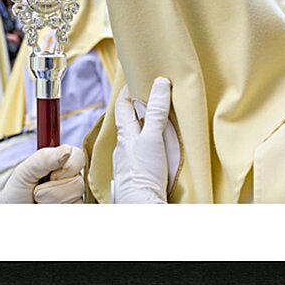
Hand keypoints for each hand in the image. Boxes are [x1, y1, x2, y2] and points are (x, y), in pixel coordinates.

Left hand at [0, 145, 84, 203]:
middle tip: (37, 192)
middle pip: (78, 183)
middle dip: (53, 190)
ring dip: (51, 202)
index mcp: (62, 163)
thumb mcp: (26, 170)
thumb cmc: (18, 190)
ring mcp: (74, 198)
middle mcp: (72, 179)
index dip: (69, 167)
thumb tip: (66, 151)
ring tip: (39, 202)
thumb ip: (44, 158)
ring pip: (75, 199)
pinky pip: (73, 210)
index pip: (79, 156)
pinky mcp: (74, 210)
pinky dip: (55, 210)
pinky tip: (46, 209)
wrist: (12, 213)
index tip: (52, 175)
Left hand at [113, 77, 170, 203]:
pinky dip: (146, 143)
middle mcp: (123, 146)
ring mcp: (127, 160)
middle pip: (129, 120)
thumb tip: (160, 83)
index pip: (124, 105)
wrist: (141, 205)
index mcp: (125, 134)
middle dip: (137, 107)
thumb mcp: (152, 137)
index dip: (129, 91)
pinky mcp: (135, 172)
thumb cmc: (144, 173)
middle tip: (150, 94)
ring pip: (134, 136)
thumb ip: (156, 112)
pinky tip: (154, 147)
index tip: (138, 79)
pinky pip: (139, 152)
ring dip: (143, 126)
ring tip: (156, 118)